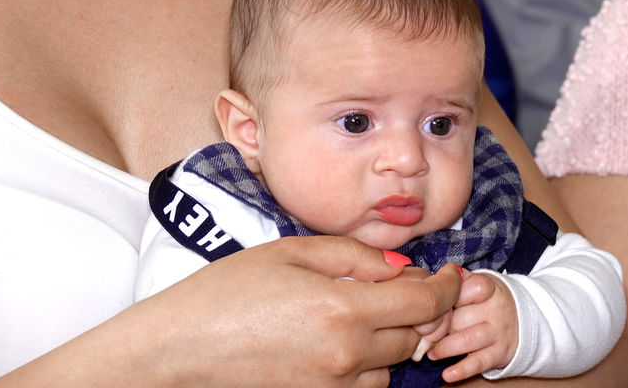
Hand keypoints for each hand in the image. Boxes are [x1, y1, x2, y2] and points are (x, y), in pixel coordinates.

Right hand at [126, 236, 460, 387]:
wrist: (175, 349)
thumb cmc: (226, 292)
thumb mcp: (293, 251)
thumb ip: (357, 256)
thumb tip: (403, 267)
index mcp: (344, 311)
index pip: (425, 303)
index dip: (447, 286)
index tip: (451, 274)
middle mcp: (346, 357)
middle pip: (415, 335)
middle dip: (418, 308)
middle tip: (400, 286)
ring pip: (392, 364)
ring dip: (391, 338)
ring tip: (359, 312)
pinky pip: (364, 386)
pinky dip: (366, 364)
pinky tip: (340, 340)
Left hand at [428, 270, 517, 382]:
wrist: (525, 320)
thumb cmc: (490, 301)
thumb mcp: (481, 283)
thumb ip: (460, 280)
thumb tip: (440, 274)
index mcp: (488, 288)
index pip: (464, 289)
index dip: (445, 297)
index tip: (431, 303)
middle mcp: (495, 309)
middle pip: (459, 317)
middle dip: (439, 327)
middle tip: (425, 331)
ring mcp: (498, 332)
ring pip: (467, 339)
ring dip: (445, 347)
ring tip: (432, 352)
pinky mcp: (499, 353)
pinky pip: (479, 362)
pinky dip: (462, 370)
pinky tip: (448, 374)